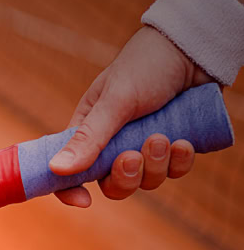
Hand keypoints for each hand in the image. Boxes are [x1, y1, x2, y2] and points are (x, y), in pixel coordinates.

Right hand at [51, 26, 215, 206]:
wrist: (193, 48)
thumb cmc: (145, 66)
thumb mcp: (114, 101)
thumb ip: (89, 138)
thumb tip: (56, 169)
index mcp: (89, 133)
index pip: (70, 172)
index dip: (70, 191)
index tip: (84, 201)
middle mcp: (115, 145)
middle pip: (113, 185)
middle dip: (125, 176)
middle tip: (132, 155)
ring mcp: (146, 147)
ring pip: (146, 181)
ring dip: (156, 165)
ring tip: (163, 136)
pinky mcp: (175, 147)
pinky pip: (175, 171)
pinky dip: (180, 161)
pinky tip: (184, 141)